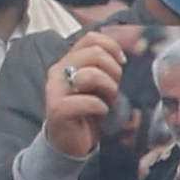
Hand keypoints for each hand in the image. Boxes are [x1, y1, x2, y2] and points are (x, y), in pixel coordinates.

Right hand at [41, 24, 130, 162]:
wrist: (70, 142)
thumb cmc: (88, 111)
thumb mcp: (98, 84)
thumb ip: (104, 66)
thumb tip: (125, 54)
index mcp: (68, 61)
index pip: (91, 38)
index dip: (112, 47)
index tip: (122, 63)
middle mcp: (58, 71)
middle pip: (95, 53)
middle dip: (114, 70)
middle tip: (115, 88)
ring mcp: (55, 90)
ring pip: (90, 75)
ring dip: (109, 88)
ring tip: (109, 101)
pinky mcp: (57, 109)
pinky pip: (87, 101)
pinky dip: (101, 107)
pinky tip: (101, 113)